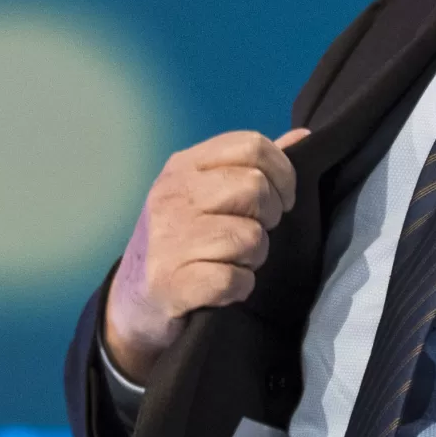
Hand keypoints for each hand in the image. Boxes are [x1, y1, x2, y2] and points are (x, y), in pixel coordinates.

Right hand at [103, 128, 308, 383]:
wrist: (133, 300)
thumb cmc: (180, 239)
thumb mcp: (206, 193)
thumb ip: (253, 165)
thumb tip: (302, 136)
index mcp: (184, 166)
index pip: (251, 145)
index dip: (282, 172)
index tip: (282, 199)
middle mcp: (173, 195)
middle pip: (255, 187)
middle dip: (271, 216)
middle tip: (257, 232)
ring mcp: (170, 239)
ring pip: (251, 236)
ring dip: (255, 257)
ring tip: (237, 261)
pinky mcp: (173, 282)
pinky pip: (235, 279)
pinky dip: (241, 287)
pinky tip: (227, 287)